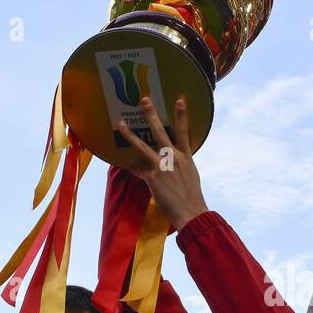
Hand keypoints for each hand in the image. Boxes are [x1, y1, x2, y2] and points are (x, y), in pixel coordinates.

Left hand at [115, 97, 208, 231]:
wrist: (191, 212)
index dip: (182, 116)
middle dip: (152, 115)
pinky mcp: (152, 177)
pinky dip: (130, 166)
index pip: (184, 132)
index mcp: (186, 157)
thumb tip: (174, 161)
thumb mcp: (190, 175)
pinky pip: (137, 169)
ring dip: (130, 134)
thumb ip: (181, 164)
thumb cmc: (192, 196)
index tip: (179, 100)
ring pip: (143, 146)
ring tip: (120, 123)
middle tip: (144, 100)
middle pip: (161, 132)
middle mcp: (174, 158)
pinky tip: (122, 161)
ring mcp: (162, 166)